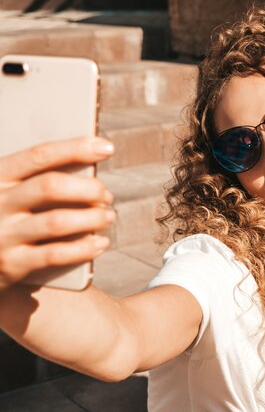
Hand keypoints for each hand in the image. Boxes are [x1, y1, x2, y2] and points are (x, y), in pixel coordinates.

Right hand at [0, 137, 114, 290]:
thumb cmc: (5, 218)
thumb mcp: (11, 192)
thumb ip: (39, 179)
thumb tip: (90, 166)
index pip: (39, 155)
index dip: (75, 149)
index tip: (106, 147)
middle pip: (51, 186)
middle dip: (88, 188)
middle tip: (107, 195)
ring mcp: (2, 234)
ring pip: (57, 221)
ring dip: (92, 218)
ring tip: (108, 217)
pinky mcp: (11, 264)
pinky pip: (56, 254)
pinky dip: (85, 248)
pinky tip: (101, 243)